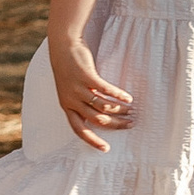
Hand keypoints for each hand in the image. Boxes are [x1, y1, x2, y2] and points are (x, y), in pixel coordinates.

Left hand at [49, 31, 131, 152]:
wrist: (62, 45)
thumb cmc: (68, 68)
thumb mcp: (70, 89)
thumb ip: (81, 102)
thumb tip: (99, 115)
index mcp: (67, 106)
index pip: (79, 129)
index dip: (92, 140)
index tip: (106, 148)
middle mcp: (71, 100)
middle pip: (97, 120)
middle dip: (115, 125)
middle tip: (129, 124)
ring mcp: (78, 89)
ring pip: (103, 106)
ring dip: (119, 110)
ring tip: (131, 110)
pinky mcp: (86, 76)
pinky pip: (106, 90)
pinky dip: (119, 95)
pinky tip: (128, 97)